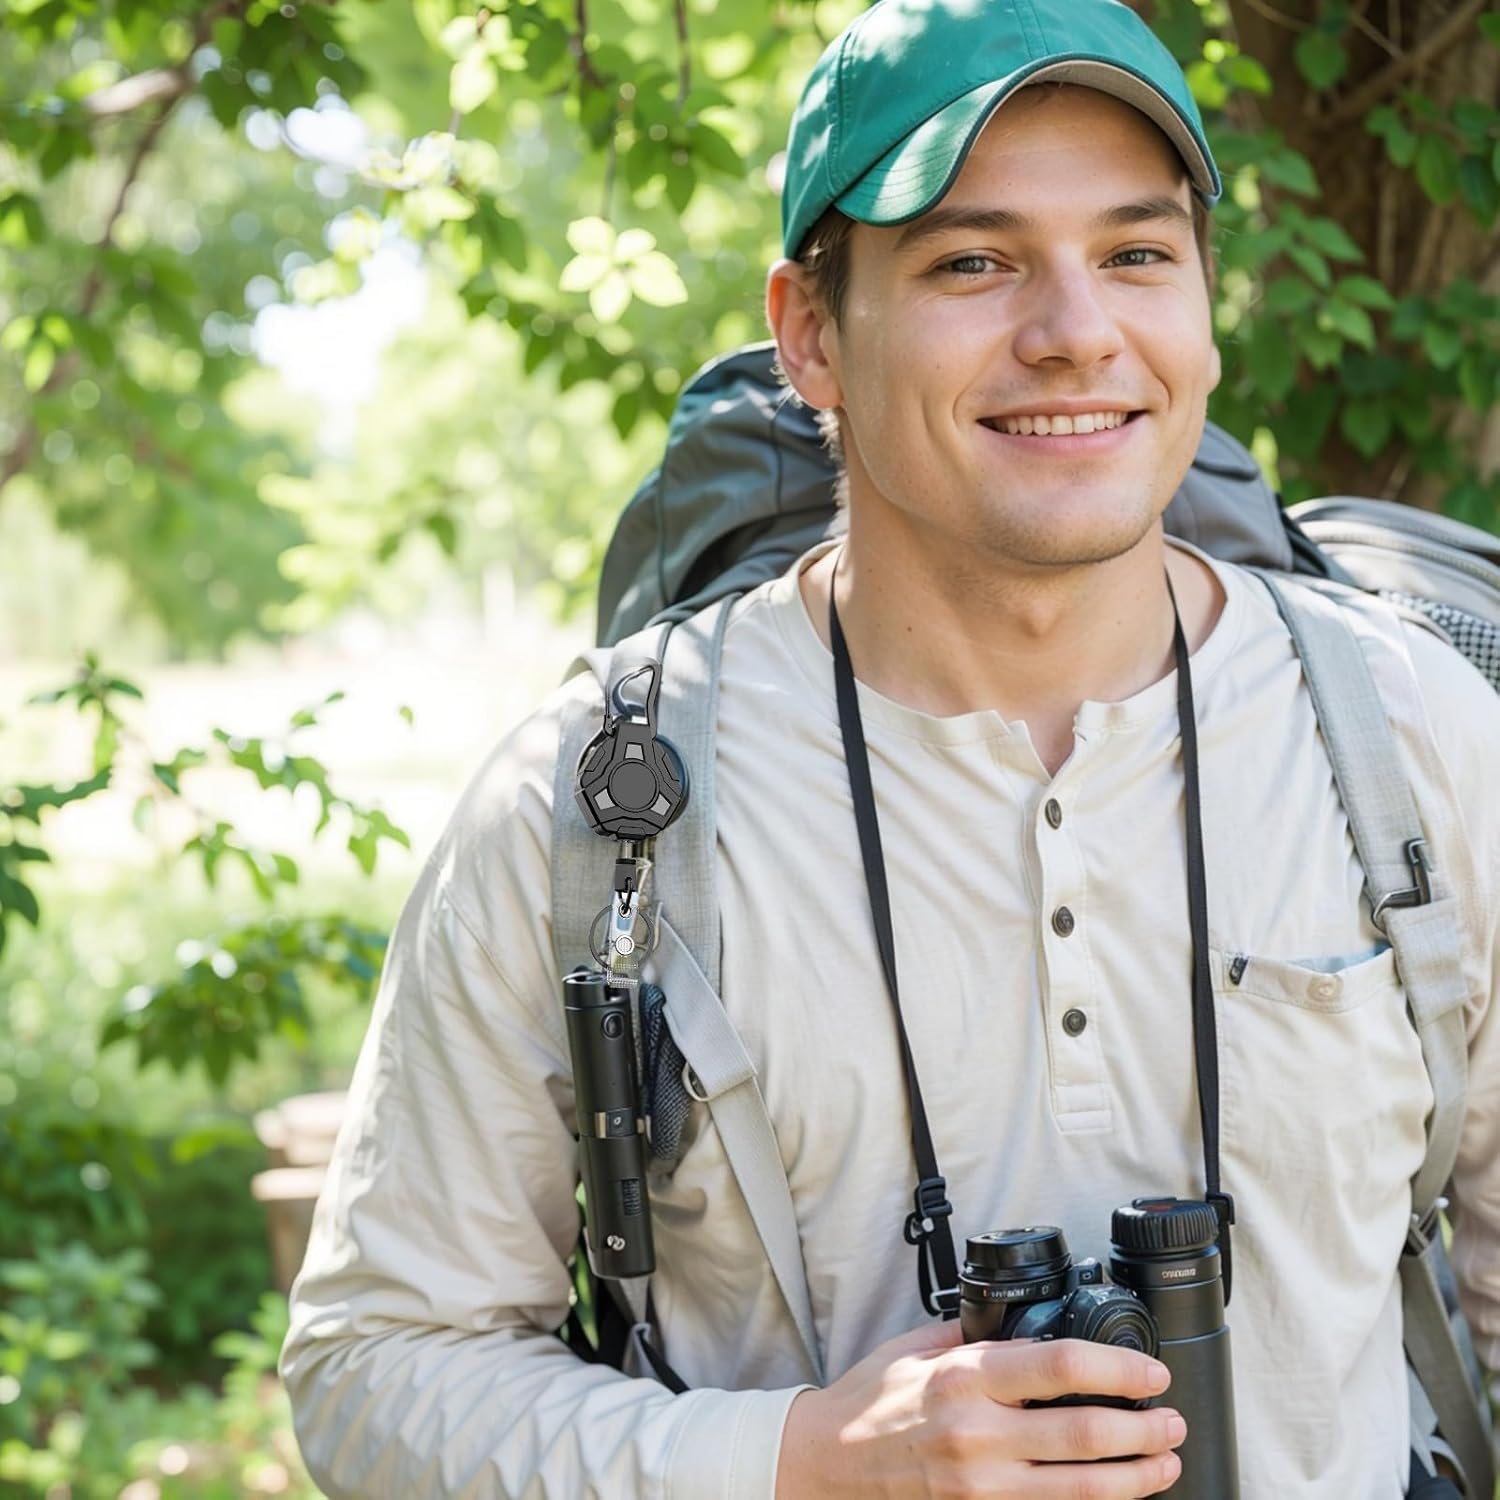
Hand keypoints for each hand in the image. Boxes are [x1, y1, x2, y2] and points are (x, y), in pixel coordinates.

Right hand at [775, 1321, 1183, 1498]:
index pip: (1060, 1367)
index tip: (1151, 1372)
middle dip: (1143, 1429)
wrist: (825, 1466)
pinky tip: (1116, 1492)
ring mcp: (980, 1485)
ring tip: (1166, 1462)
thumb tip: (1023, 1321)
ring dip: (1135, 1477)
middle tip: (1172, 1420)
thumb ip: (972, 1336)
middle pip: (1084, 1434)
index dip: (1119, 1370)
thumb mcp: (916, 1348)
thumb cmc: (869, 1403)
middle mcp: (977, 1433)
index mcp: (964, 1377)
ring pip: (1080, 1488)